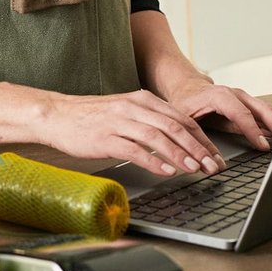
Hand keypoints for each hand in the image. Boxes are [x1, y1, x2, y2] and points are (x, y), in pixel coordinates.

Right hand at [38, 90, 226, 177]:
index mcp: (142, 100)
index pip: (181, 119)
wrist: (56, 115)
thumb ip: (150, 121)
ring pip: (158, 138)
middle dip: (198, 148)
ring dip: (180, 155)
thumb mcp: (125, 111)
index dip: (202, 138)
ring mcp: (119, 122)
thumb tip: (179, 140)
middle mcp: (133, 108)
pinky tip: (166, 170)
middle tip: (212, 166)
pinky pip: (135, 150)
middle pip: (174, 127)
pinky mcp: (105, 138)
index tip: (215, 155)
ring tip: (195, 169)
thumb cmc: (91, 117)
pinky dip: (153, 161)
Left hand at [160, 73, 271, 150]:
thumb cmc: (185, 101)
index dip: (253, 131)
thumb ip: (197, 137)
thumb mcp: (186, 119)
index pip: (241, 114)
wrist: (187, 86)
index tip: (263, 146)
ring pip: (266, 111)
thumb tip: (207, 158)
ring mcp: (244, 99)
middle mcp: (235, 95)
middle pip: (261, 109)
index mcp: (220, 96)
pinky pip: (264, 114)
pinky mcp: (247, 105)